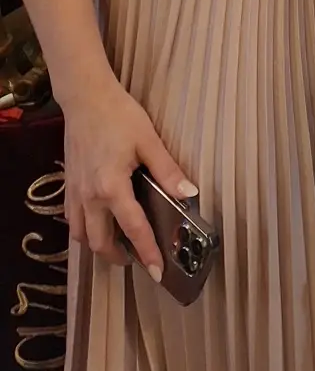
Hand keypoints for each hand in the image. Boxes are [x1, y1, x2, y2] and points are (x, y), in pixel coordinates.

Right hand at [62, 79, 196, 280]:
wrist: (86, 98)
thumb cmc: (119, 116)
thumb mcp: (149, 140)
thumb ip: (168, 171)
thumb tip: (190, 194)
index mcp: (112, 188)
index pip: (133, 229)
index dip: (148, 252)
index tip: (158, 272)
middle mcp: (89, 197)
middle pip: (100, 243)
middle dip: (118, 257)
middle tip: (138, 260)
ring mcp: (74, 193)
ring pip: (81, 235)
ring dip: (99, 245)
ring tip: (119, 245)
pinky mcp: (68, 185)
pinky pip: (73, 219)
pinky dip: (85, 229)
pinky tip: (99, 222)